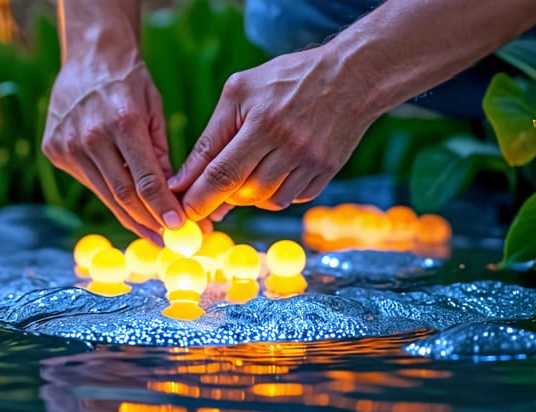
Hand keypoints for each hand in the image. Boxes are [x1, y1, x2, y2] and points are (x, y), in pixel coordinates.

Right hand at [42, 58, 185, 242]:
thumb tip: (170, 196)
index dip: (162, 208)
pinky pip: (88, 181)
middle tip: (167, 240)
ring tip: (151, 232)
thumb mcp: (154, 111)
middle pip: (123, 194)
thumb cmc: (129, 82)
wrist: (90, 56)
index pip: (145, 179)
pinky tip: (126, 206)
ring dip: (129, 216)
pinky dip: (108, 194)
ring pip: (104, 193)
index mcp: (122, 122)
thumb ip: (161, 154)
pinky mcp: (54, 150)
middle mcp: (91, 135)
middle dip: (147, 221)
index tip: (178, 227)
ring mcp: (68, 144)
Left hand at [169, 47, 377, 218]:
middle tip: (209, 194)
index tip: (184, 212)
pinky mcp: (327, 171)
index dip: (200, 198)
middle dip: (221, 199)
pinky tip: (274, 170)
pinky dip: (276, 192)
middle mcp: (290, 146)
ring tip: (246, 171)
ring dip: (250, 195)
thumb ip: (210, 138)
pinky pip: (293, 198)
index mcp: (263, 123)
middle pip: (245, 193)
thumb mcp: (239, 93)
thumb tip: (184, 181)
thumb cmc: (285, 80)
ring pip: (268, 201)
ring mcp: (312, 162)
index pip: (223, 173)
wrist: (351, 75)